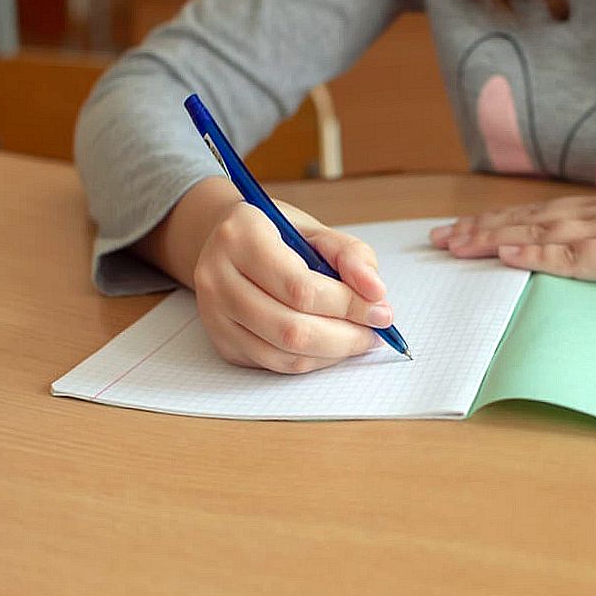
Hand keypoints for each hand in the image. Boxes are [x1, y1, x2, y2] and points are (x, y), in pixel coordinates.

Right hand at [191, 199, 392, 373]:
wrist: (227, 243)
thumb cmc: (276, 235)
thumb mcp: (315, 231)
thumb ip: (350, 255)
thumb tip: (375, 292)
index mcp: (242, 237)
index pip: (301, 288)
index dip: (348, 305)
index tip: (381, 310)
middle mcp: (217, 277)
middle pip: (291, 329)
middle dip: (345, 337)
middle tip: (375, 332)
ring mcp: (214, 314)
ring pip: (283, 354)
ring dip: (332, 354)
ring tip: (358, 339)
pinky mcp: (221, 342)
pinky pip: (274, 364)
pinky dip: (312, 361)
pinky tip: (331, 346)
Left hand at [430, 178, 595, 293]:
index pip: (537, 216)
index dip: (495, 222)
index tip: (460, 229)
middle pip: (525, 221)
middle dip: (477, 230)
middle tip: (435, 239)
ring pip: (539, 234)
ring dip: (493, 240)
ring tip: (453, 245)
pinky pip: (576, 257)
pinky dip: (539, 257)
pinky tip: (507, 257)